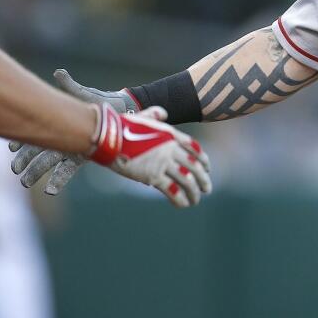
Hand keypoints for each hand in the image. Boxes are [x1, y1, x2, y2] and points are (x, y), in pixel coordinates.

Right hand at [10, 68, 139, 195]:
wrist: (120, 110)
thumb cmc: (98, 100)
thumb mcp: (82, 93)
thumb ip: (69, 85)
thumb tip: (58, 73)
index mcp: (55, 122)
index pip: (33, 132)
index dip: (20, 141)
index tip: (11, 148)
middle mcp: (60, 136)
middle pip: (37, 150)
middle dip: (25, 160)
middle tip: (15, 169)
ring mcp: (70, 147)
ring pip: (48, 162)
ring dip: (36, 172)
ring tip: (24, 182)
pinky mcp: (82, 155)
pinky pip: (68, 170)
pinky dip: (58, 180)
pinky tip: (50, 191)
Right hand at [90, 105, 211, 207]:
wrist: (108, 137)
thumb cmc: (122, 126)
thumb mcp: (143, 116)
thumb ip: (155, 114)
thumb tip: (162, 113)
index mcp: (172, 134)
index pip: (195, 149)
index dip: (204, 160)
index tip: (208, 169)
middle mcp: (171, 149)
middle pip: (194, 167)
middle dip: (203, 179)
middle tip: (207, 188)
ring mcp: (163, 163)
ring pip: (186, 180)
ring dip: (194, 192)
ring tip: (197, 200)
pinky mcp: (153, 176)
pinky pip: (172, 190)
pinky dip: (180, 199)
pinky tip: (183, 204)